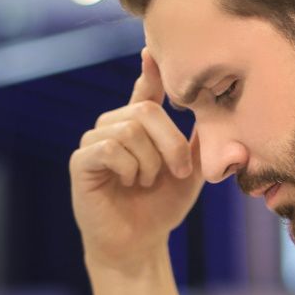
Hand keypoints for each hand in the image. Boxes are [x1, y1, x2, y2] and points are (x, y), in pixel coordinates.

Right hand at [70, 49, 204, 269]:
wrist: (139, 244)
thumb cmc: (162, 207)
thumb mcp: (190, 172)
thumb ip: (197, 141)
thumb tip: (213, 109)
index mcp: (139, 126)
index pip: (145, 89)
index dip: (150, 69)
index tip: (152, 50)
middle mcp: (114, 126)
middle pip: (144, 110)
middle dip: (171, 143)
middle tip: (180, 172)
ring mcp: (94, 142)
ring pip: (129, 129)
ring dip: (150, 161)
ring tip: (147, 182)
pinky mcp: (81, 161)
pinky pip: (109, 147)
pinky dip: (128, 166)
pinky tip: (129, 182)